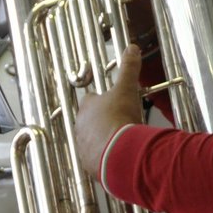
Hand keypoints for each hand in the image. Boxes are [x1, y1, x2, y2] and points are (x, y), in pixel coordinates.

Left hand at [74, 44, 145, 178]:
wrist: (119, 152)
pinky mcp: (89, 163)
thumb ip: (129, 68)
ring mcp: (83, 146)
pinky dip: (105, 157)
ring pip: (91, 140)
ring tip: (120, 141)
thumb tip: (131, 48)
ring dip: (103, 140)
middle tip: (119, 122)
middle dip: (102, 122)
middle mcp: (80, 126)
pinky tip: (118, 156)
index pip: (90, 100)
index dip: (101, 101)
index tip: (112, 103)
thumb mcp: (127, 88)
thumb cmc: (119, 118)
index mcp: (87, 106)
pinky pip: (96, 159)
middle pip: (90, 121)